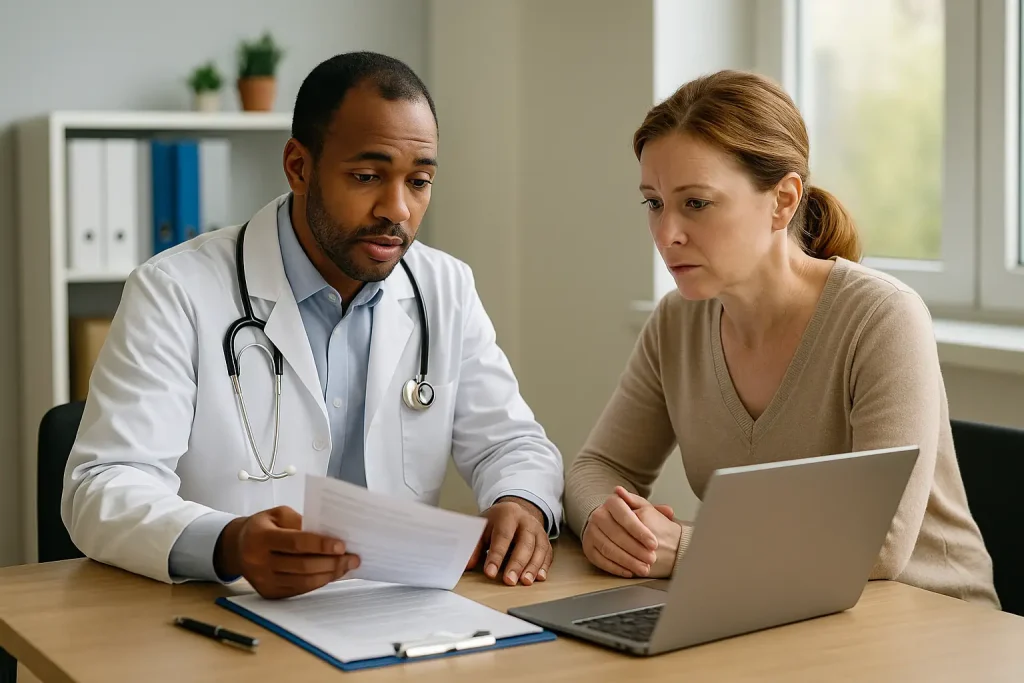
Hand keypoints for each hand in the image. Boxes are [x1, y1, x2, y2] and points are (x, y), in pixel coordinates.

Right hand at [214, 506, 359, 598]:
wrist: (238, 547)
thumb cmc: (264, 526)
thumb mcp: (279, 514)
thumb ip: (302, 522)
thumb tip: (331, 534)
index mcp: (260, 537)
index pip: (295, 543)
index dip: (320, 545)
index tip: (342, 545)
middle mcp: (258, 561)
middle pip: (301, 566)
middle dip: (331, 563)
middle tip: (353, 558)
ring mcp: (262, 580)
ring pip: (302, 582)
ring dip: (329, 575)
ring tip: (347, 566)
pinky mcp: (268, 593)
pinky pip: (299, 590)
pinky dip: (318, 582)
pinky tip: (332, 574)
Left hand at [465, 497, 551, 585]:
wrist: (515, 511)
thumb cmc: (497, 522)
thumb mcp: (483, 527)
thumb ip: (475, 545)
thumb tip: (467, 565)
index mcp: (508, 514)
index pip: (503, 536)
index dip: (496, 555)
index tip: (490, 572)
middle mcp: (526, 521)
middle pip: (524, 543)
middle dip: (517, 564)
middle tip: (509, 580)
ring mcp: (539, 530)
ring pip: (539, 549)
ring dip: (532, 567)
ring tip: (525, 582)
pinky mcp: (545, 540)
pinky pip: (547, 554)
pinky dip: (544, 567)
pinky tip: (539, 577)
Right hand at [582, 486, 680, 578]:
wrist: (608, 523)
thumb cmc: (630, 518)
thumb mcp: (642, 509)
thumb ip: (656, 511)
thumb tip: (668, 510)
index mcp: (612, 502)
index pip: (625, 516)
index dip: (640, 531)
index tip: (654, 544)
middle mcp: (598, 515)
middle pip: (616, 534)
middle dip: (635, 549)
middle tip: (651, 559)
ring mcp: (591, 532)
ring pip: (608, 549)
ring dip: (627, 561)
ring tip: (643, 568)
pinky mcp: (588, 547)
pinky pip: (601, 560)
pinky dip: (615, 568)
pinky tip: (629, 572)